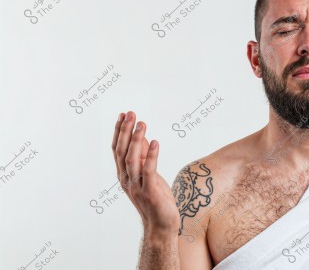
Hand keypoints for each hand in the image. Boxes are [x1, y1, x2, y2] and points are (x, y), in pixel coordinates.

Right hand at [112, 111, 179, 235]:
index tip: (123, 114)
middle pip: (122, 151)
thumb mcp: (149, 174)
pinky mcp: (150, 190)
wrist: (161, 225)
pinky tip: (155, 142)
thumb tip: (142, 137)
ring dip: (136, 140)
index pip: (118, 149)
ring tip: (142, 123)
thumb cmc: (156, 199)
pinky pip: (149, 170)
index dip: (119, 131)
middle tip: (130, 113)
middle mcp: (127, 179)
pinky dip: (151, 155)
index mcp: (124, 174)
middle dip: (125, 131)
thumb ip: (144, 157)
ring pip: (132, 159)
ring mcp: (137, 185)